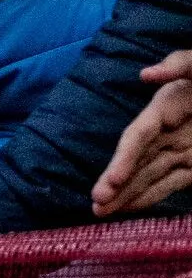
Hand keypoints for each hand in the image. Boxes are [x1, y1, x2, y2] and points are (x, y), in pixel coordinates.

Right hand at [94, 50, 191, 217]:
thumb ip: (181, 64)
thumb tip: (146, 74)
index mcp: (165, 108)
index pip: (138, 136)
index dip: (123, 158)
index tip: (114, 180)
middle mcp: (167, 133)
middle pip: (136, 161)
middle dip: (116, 184)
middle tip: (97, 204)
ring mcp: (181, 151)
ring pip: (147, 176)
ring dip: (125, 195)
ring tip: (100, 212)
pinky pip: (168, 184)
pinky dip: (149, 197)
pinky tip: (128, 210)